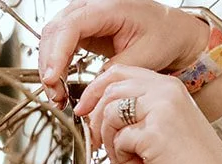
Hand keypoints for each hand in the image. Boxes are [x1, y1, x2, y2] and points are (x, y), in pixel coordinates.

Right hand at [38, 0, 210, 107]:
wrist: (172, 31)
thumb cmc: (164, 36)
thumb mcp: (145, 56)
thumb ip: (116, 70)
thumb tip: (92, 88)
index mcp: (108, 7)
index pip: (71, 27)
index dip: (58, 53)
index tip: (53, 77)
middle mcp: (90, 6)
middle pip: (55, 31)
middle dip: (50, 65)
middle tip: (55, 94)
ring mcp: (84, 16)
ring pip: (53, 38)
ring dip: (51, 67)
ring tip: (57, 96)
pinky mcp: (83, 29)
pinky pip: (62, 44)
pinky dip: (58, 66)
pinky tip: (61, 86)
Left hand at [76, 65, 221, 163]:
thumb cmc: (192, 163)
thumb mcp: (168, 123)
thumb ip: (141, 110)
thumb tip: (99, 111)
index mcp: (169, 86)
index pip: (120, 73)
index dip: (96, 90)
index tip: (85, 109)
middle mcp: (165, 92)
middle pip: (110, 90)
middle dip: (95, 118)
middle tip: (96, 141)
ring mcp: (160, 110)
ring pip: (110, 114)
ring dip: (109, 142)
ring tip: (123, 160)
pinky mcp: (153, 134)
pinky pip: (119, 140)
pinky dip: (122, 158)